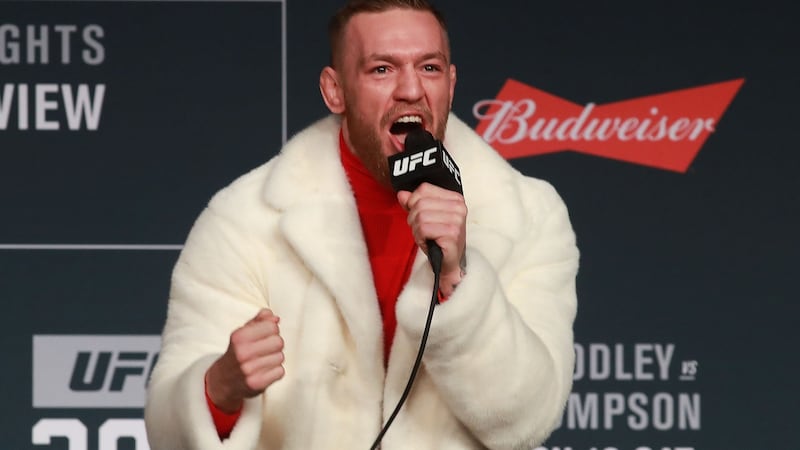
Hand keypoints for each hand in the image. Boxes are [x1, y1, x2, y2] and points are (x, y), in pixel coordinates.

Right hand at [205, 309, 284, 412]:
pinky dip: (275, 371)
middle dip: (275, 344)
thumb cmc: (236, 354)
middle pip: (279, 342)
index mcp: (239, 337)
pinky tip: (265, 370)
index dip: (272, 330)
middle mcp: (243, 353)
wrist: (223, 381)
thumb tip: (275, 318)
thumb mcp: (242, 333)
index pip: (272, 326)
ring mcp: (249, 369)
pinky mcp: (257, 383)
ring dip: (275, 358)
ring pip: (280, 357)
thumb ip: (259, 321)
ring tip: (263, 360)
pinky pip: (280, 371)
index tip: (265, 335)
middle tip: (266, 349)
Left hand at [397, 182, 466, 296]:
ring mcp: (456, 220)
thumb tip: (401, 194)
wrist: (448, 263)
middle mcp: (458, 207)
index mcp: (455, 199)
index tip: (420, 216)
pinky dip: (420, 237)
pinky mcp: (452, 234)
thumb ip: (413, 203)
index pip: (424, 189)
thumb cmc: (438, 239)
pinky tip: (427, 242)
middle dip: (413, 219)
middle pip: (420, 203)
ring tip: (426, 237)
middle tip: (422, 230)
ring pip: (420, 216)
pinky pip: (424, 229)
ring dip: (417, 230)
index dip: (413, 202)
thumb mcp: (425, 217)